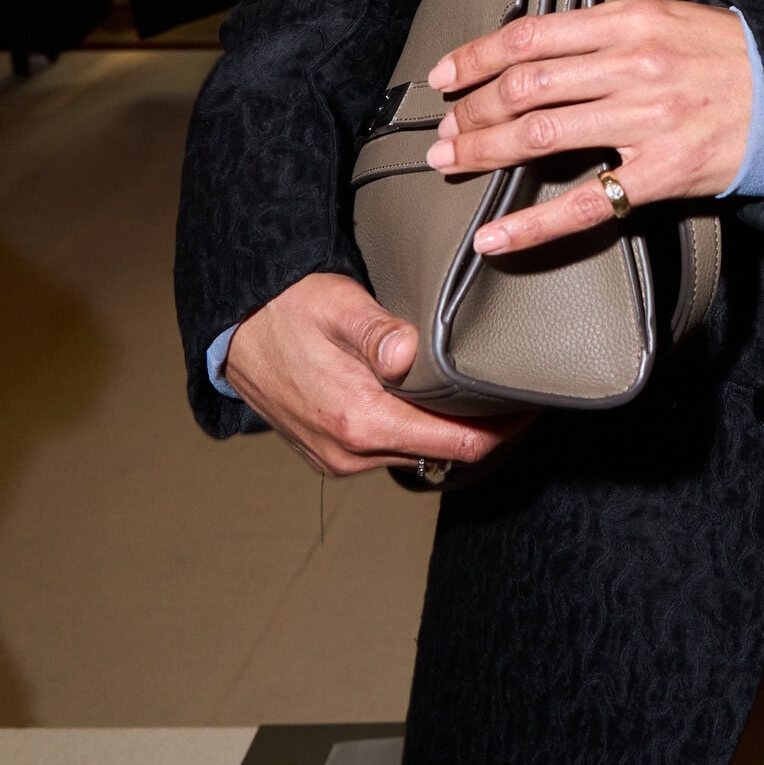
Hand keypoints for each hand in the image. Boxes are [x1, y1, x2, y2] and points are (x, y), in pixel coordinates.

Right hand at [224, 271, 532, 476]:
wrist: (231, 332)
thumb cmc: (287, 310)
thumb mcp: (337, 305)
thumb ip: (378, 331)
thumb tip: (407, 353)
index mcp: (360, 420)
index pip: (458, 444)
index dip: (504, 429)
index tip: (531, 404)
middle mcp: (350, 452)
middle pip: (444, 454)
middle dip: (485, 429)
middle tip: (517, 393)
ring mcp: (339, 459)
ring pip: (418, 455)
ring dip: (451, 433)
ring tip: (483, 397)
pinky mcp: (331, 454)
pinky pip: (391, 452)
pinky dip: (419, 434)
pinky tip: (434, 405)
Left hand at [424, 0, 751, 256]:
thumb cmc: (727, 57)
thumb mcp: (666, 17)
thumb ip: (605, 28)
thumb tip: (537, 45)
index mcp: (629, 22)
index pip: (531, 35)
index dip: (477, 56)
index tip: (446, 75)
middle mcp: (633, 66)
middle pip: (525, 86)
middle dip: (471, 109)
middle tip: (443, 128)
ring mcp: (646, 121)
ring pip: (540, 135)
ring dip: (483, 150)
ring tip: (452, 160)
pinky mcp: (661, 173)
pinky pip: (583, 203)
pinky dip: (530, 224)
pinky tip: (494, 236)